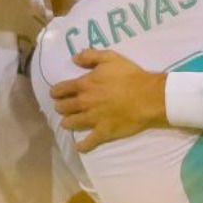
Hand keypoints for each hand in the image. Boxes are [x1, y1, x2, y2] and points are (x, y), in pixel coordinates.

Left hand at [51, 49, 167, 152]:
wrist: (147, 97)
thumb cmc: (130, 76)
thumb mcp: (110, 57)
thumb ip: (90, 56)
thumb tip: (74, 58)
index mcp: (84, 84)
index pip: (61, 89)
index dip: (56, 92)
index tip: (54, 94)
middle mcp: (84, 103)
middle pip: (64, 107)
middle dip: (60, 107)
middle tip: (61, 108)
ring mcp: (93, 119)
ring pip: (71, 123)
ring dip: (67, 123)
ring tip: (68, 123)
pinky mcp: (103, 132)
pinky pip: (89, 142)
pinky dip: (82, 146)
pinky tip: (79, 147)